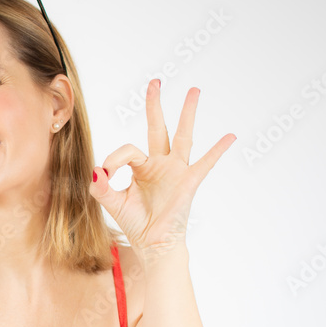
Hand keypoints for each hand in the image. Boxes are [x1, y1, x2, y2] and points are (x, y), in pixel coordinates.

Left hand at [89, 79, 235, 261]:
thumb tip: (95, 170)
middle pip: (158, 128)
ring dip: (187, 113)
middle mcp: (160, 164)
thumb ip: (101, 186)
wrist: (152, 244)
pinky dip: (217, 150)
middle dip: (155, 105)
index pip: (128, 150)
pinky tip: (230, 136)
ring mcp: (176, 171)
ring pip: (182, 136)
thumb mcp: (112, 202)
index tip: (106, 172)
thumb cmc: (136, 222)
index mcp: (142, 167)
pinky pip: (205, 163)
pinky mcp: (188, 182)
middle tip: (155, 82)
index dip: (115, 158)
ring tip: (194, 90)